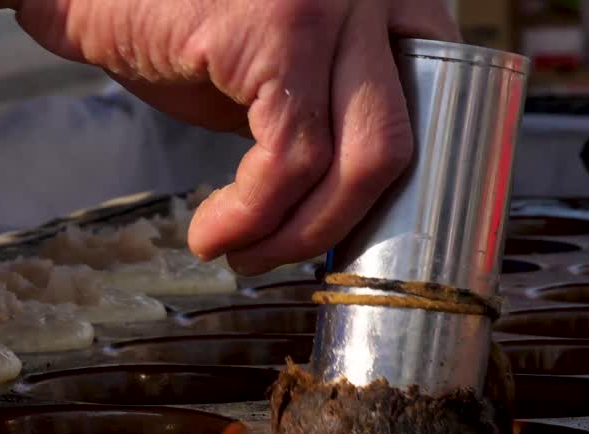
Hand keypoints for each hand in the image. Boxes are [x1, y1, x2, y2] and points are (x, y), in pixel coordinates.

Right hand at [0, 0, 459, 274]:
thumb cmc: (153, 11)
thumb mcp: (255, 62)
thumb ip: (307, 108)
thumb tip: (329, 196)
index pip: (435, 99)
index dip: (392, 182)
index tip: (339, 229)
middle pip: (405, 139)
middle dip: (343, 224)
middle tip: (282, 254)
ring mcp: (334, 3)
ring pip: (362, 160)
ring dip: (297, 234)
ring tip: (240, 252)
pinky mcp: (278, 28)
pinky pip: (289, 158)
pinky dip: (252, 216)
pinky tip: (213, 231)